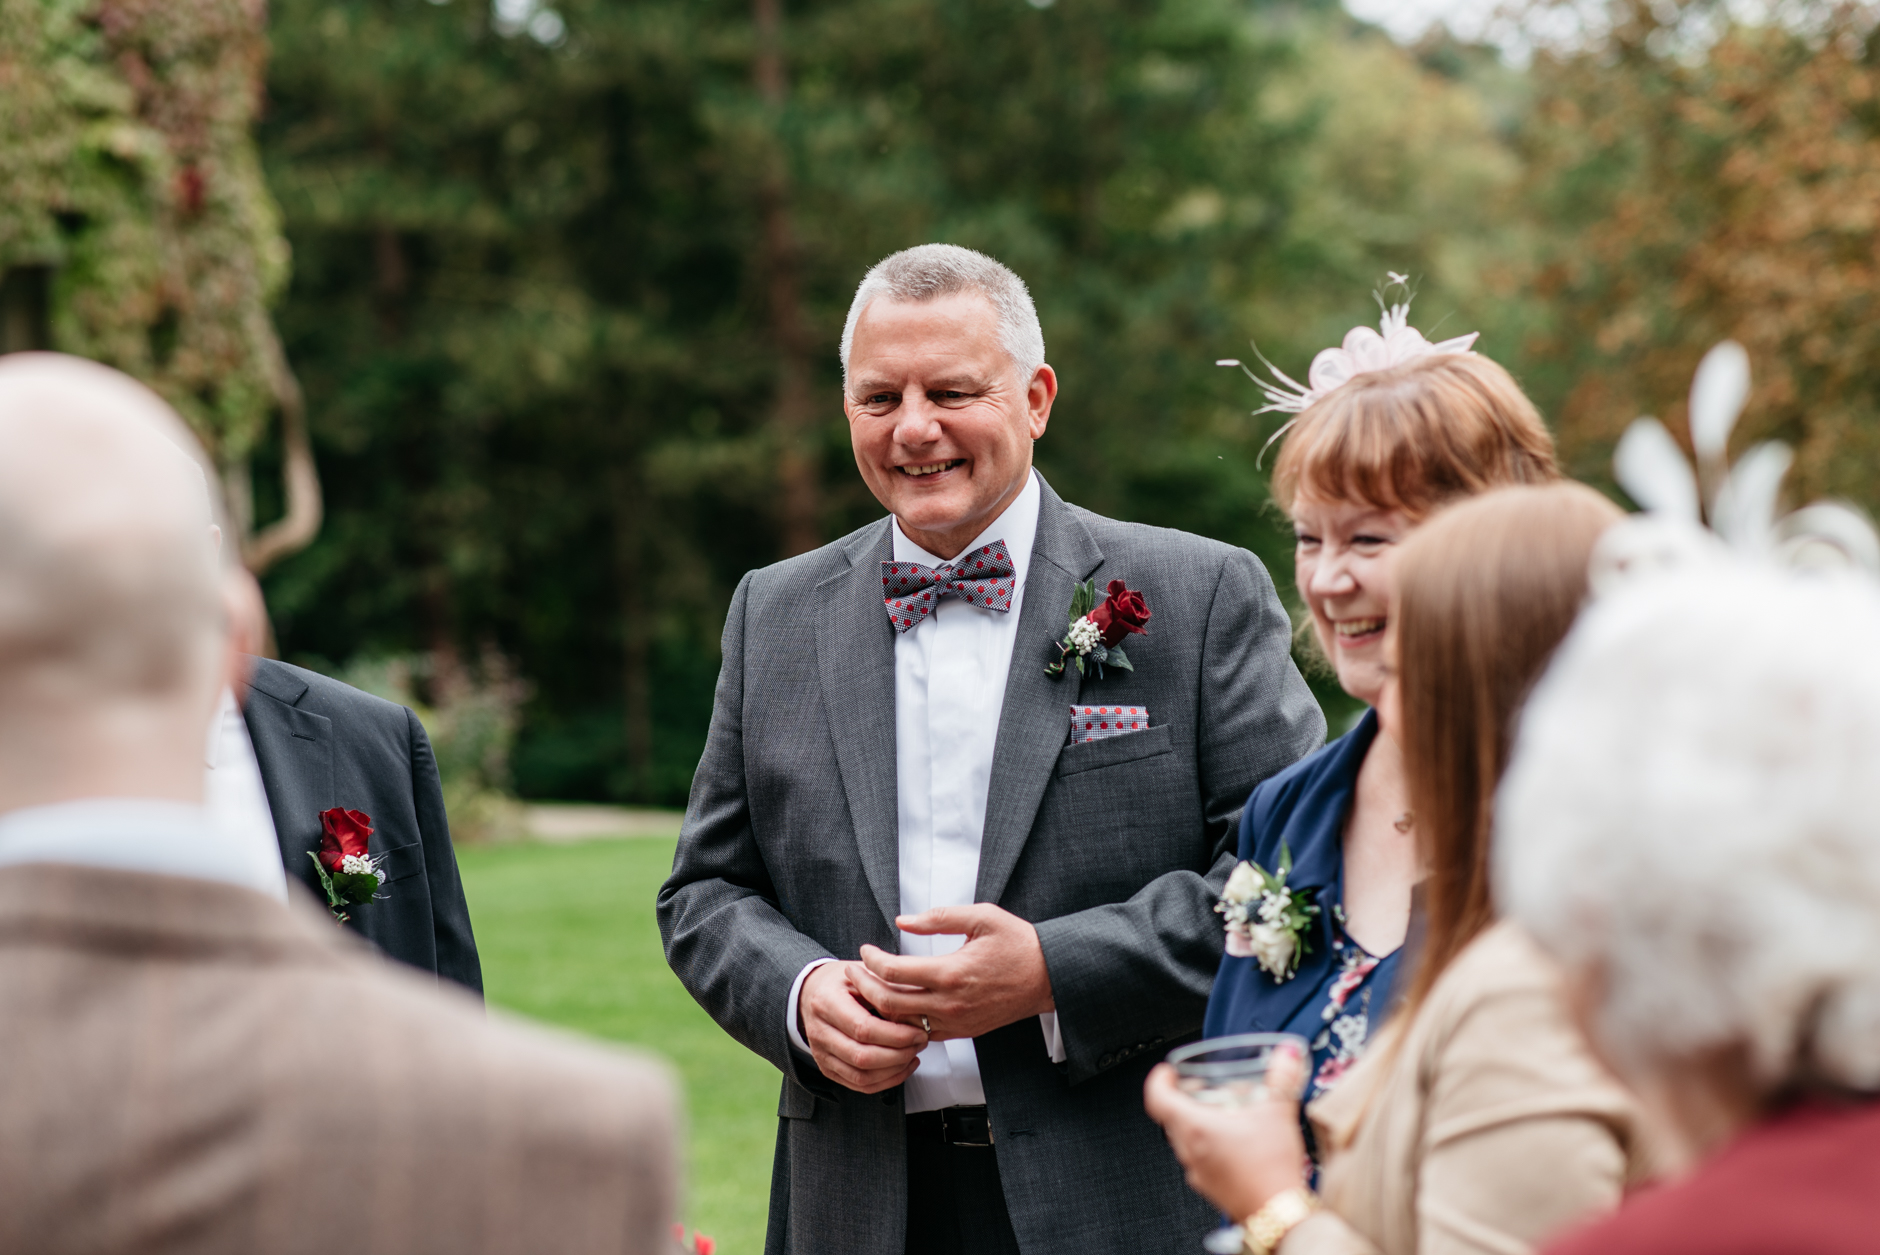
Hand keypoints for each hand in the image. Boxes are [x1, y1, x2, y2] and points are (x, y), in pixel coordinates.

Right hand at [799, 960, 928, 1093]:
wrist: (813, 990)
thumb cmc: (843, 980)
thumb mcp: (864, 971)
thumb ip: (887, 989)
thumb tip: (916, 1010)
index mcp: (827, 1002)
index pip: (863, 1028)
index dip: (895, 1035)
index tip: (918, 1032)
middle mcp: (819, 1031)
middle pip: (862, 1057)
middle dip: (898, 1055)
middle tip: (919, 1043)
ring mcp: (821, 1053)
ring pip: (861, 1076)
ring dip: (894, 1070)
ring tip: (913, 1054)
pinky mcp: (827, 1068)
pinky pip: (858, 1084)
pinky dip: (885, 1081)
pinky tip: (902, 1066)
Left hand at [851, 904, 1054, 1041]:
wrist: (1048, 977)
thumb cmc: (1017, 942)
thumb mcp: (982, 916)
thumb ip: (939, 917)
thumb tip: (902, 922)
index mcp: (952, 972)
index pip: (894, 972)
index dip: (871, 960)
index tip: (864, 949)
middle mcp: (950, 1003)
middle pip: (889, 1003)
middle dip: (864, 986)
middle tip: (854, 971)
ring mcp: (956, 1022)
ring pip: (902, 1024)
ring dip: (880, 1008)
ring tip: (867, 989)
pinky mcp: (962, 1032)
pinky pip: (922, 1033)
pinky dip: (902, 1023)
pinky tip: (894, 1007)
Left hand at [1143, 1064, 1308, 1219]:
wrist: (1279, 1214)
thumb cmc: (1270, 1170)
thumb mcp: (1278, 1112)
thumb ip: (1282, 1077)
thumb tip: (1286, 1053)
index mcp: (1194, 1128)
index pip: (1156, 1099)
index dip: (1158, 1080)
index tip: (1166, 1072)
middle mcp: (1189, 1151)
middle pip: (1170, 1118)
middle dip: (1182, 1099)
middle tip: (1199, 1089)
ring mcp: (1198, 1172)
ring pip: (1185, 1140)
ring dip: (1196, 1123)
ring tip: (1222, 1114)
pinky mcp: (1210, 1187)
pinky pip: (1199, 1159)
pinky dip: (1208, 1145)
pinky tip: (1234, 1144)